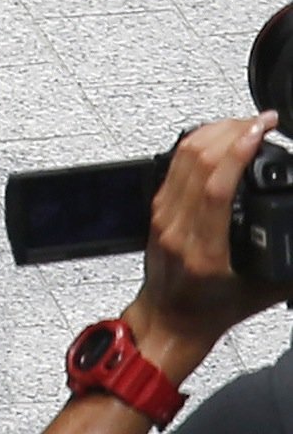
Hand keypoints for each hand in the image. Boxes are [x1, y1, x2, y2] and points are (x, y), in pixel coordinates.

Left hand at [125, 114, 288, 378]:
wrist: (170, 319)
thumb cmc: (212, 310)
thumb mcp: (262, 293)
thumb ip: (290, 268)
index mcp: (204, 248)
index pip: (216, 184)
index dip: (239, 149)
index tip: (262, 128)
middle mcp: (178, 225)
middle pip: (196, 159)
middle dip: (230, 130)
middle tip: (261, 121)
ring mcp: (164, 212)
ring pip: (181, 155)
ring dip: (214, 130)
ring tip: (245, 123)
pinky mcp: (159, 206)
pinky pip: (174, 163)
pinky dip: (198, 142)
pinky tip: (219, 137)